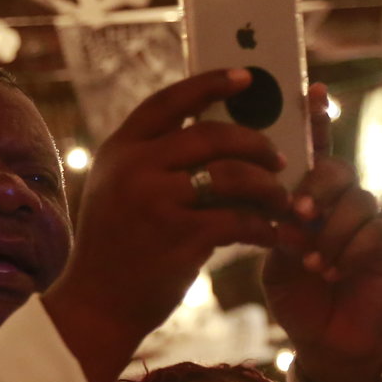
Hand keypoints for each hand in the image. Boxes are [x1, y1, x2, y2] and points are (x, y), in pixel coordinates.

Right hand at [44, 68, 290, 381]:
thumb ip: (157, 161)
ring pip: (232, 175)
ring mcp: (155, 200)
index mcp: (120, 149)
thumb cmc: (120, 246)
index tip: (246, 77)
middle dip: (255, 143)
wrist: (98, 304)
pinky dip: (263, 227)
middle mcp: (134, 167)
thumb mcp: (122, 190)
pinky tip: (274, 234)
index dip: (210, 83)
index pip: (169, 100)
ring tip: (282, 199)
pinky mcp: (179, 236)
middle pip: (211, 134)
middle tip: (279, 158)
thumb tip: (223, 137)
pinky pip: (238, 220)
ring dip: (267, 186)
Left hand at [264, 83, 381, 381]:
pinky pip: (373, 232)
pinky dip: (348, 251)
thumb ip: (274, 222)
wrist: (326, 341)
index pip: (315, 150)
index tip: (312, 88)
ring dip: (329, 230)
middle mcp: (343, 203)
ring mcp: (369, 222)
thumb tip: (268, 195)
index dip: (316, 119)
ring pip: (357, 200)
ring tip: (313, 261)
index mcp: (313, 197)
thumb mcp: (274, 255)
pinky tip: (334, 271)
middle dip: (317, 186)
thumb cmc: (297, 295)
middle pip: (338, 168)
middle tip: (298, 212)